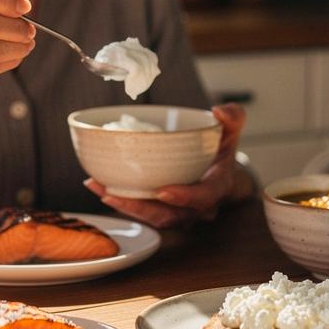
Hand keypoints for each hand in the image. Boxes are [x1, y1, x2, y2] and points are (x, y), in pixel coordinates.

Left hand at [86, 103, 251, 227]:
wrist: (218, 175)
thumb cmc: (221, 153)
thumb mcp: (232, 133)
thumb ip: (233, 118)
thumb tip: (219, 111)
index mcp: (214, 188)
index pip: (202, 198)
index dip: (184, 197)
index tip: (163, 190)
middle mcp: (195, 208)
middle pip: (168, 216)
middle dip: (139, 208)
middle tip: (113, 194)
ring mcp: (176, 213)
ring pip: (150, 217)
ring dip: (122, 205)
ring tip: (97, 187)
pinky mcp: (160, 211)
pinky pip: (140, 210)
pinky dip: (118, 199)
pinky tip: (95, 183)